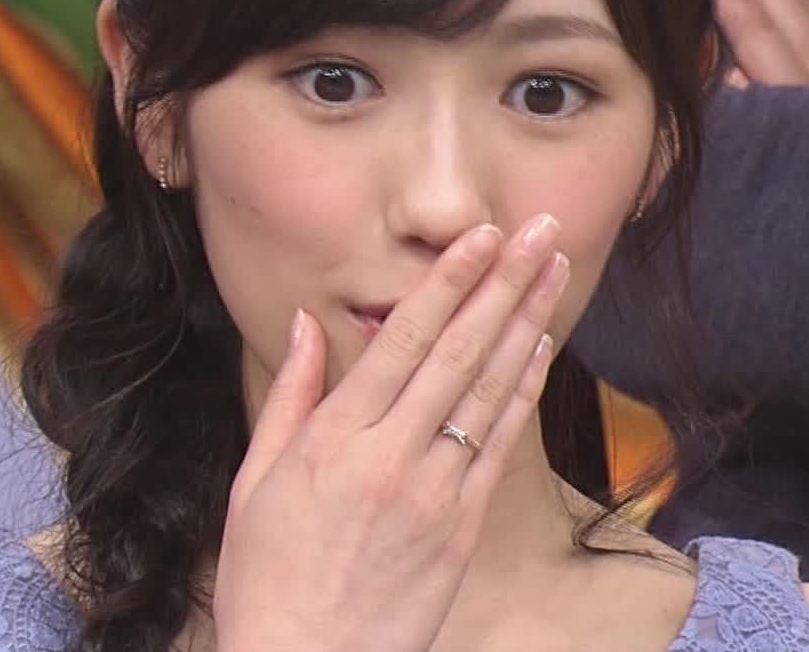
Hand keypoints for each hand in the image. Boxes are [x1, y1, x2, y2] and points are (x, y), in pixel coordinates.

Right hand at [211, 216, 567, 651]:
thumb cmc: (266, 578)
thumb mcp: (254, 481)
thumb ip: (289, 395)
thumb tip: (310, 324)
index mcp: (333, 440)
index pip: (404, 339)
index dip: (448, 282)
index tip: (480, 235)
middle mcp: (390, 457)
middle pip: (459, 352)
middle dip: (503, 284)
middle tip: (539, 231)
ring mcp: (433, 494)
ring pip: (489, 391)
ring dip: (527, 323)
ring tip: (554, 271)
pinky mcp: (461, 529)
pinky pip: (499, 446)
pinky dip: (521, 392)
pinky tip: (539, 349)